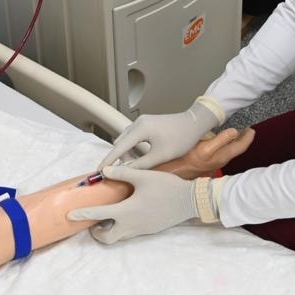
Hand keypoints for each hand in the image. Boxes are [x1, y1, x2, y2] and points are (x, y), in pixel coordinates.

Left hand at [66, 166, 197, 243]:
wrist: (189, 200)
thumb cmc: (166, 187)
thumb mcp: (143, 176)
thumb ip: (122, 173)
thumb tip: (105, 170)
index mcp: (126, 211)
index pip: (98, 215)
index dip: (82, 214)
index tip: (70, 215)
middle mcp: (131, 225)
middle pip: (107, 238)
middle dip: (96, 233)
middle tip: (92, 222)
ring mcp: (140, 230)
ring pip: (118, 237)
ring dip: (109, 230)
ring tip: (107, 217)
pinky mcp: (148, 230)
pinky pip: (129, 233)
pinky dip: (122, 227)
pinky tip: (125, 214)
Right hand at [97, 99, 221, 170]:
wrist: (195, 123)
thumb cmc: (181, 138)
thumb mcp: (161, 156)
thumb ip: (142, 165)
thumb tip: (126, 171)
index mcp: (140, 129)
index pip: (118, 148)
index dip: (108, 161)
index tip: (99, 171)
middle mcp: (138, 123)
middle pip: (121, 143)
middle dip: (120, 158)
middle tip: (122, 172)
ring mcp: (143, 121)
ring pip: (127, 140)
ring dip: (128, 153)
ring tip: (136, 166)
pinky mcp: (148, 123)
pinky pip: (134, 136)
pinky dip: (134, 147)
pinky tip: (142, 157)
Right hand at [164, 127, 254, 179]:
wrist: (182, 169)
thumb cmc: (193, 159)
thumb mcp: (207, 147)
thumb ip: (221, 139)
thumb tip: (234, 132)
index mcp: (224, 155)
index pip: (241, 146)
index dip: (248, 138)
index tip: (252, 130)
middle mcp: (223, 158)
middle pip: (238, 148)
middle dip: (244, 138)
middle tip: (248, 129)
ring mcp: (218, 159)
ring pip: (232, 149)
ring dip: (236, 140)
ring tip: (239, 131)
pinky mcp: (212, 158)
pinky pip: (225, 149)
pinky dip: (228, 142)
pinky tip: (225, 139)